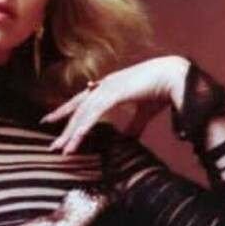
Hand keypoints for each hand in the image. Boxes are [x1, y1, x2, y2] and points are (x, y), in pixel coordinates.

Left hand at [42, 55, 192, 153]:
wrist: (174, 76)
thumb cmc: (161, 90)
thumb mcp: (144, 111)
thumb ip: (134, 124)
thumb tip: (130, 138)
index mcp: (109, 87)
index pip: (82, 101)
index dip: (66, 111)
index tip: (51, 120)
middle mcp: (104, 85)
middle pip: (78, 109)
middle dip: (64, 127)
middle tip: (52, 145)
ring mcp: (108, 88)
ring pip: (84, 113)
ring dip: (72, 133)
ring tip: (61, 149)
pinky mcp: (114, 93)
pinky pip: (95, 114)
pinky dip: (85, 127)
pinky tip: (76, 139)